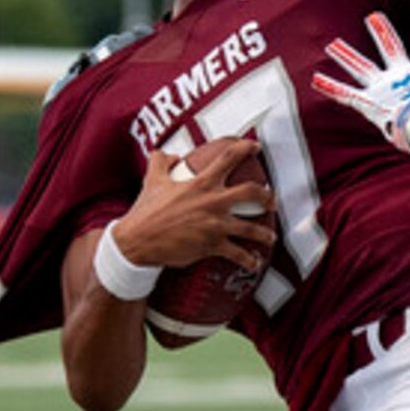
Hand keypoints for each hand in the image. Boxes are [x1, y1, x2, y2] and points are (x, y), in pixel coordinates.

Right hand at [114, 138, 276, 271]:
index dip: (246, 149)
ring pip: (251, 228)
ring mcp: (215, 225)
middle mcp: (212, 201)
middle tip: (271, 201)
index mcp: (200, 182)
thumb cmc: (145, 212)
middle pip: (251, 192)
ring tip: (270, 237)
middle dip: (267, 196)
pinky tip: (254, 263)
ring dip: (264, 233)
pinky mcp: (212, 246)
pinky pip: (238, 254)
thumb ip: (160, 161)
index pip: (229, 158)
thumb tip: (171, 156)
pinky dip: (249, 260)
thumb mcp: (152, 180)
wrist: (137, 242)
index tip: (256, 147)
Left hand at [314, 12, 409, 160]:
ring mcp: (384, 87)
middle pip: (390, 47)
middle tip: (372, 17)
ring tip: (333, 44)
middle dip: (381, 31)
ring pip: (362, 65)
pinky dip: (331, 86)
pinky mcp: (370, 102)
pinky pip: (346, 93)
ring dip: (347, 54)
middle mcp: (403, 75)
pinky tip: (315, 78)